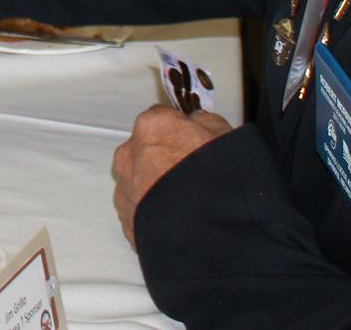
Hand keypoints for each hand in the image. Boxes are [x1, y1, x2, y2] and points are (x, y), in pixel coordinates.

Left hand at [110, 105, 230, 248]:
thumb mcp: (224, 136)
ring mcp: (125, 189)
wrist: (207, 232)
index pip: (161, 119)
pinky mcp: (126, 221)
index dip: (179, 132)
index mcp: (152, 127)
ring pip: (139, 183)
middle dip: (163, 161)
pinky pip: (138, 212)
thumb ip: (206, 122)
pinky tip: (176, 222)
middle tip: (191, 177)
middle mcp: (130, 155)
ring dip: (155, 190)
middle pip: (145, 151)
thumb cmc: (217, 180)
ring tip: (185, 205)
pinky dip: (153, 215)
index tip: (192, 143)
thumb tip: (199, 121)